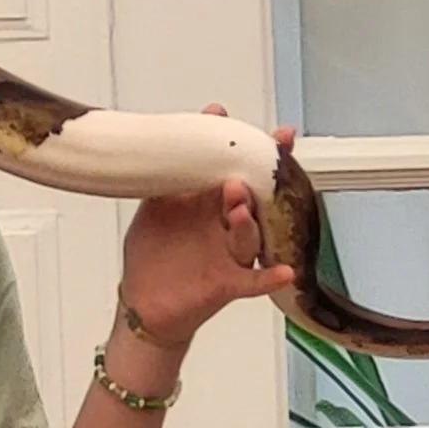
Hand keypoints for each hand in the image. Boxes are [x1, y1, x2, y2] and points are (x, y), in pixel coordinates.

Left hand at [117, 108, 296, 354]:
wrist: (145, 305)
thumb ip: (161, 183)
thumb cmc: (153, 257)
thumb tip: (161, 146)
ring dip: (247, 221)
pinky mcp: (228, 284)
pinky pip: (254, 281)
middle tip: (236, 171)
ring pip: (248, 235)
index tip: (228, 122)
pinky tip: (284, 272)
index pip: (229, 170)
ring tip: (239, 209)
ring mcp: (230, 254)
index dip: (235, 148)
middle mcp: (225, 225)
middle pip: (249, 198)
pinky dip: (269, 277)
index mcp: (208, 204)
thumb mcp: (152, 212)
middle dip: (250, 181)